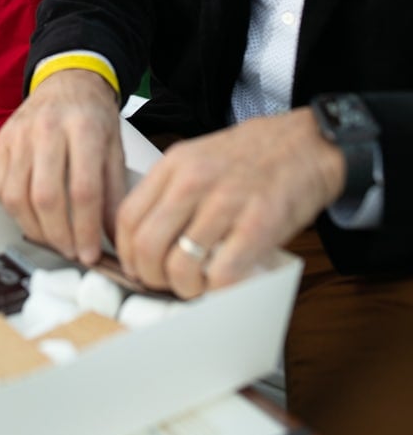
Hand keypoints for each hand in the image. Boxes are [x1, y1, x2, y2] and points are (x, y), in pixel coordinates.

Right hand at [0, 69, 125, 265]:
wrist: (68, 80)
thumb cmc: (93, 114)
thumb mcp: (115, 148)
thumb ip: (114, 194)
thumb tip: (115, 239)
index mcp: (84, 127)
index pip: (83, 189)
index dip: (86, 229)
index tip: (90, 253)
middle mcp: (48, 128)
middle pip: (46, 196)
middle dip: (59, 236)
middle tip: (71, 252)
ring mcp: (20, 134)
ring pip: (17, 197)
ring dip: (35, 229)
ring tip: (53, 240)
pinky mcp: (2, 141)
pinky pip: (0, 188)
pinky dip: (14, 212)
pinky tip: (33, 218)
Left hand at [116, 108, 346, 298]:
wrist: (307, 143)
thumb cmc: (254, 156)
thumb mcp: (200, 158)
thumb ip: (172, 191)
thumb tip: (147, 237)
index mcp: (175, 164)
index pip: (128, 217)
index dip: (127, 253)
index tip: (137, 267)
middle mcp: (194, 181)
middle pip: (147, 246)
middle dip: (151, 277)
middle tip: (166, 283)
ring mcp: (225, 202)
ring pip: (179, 266)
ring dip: (185, 289)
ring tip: (197, 286)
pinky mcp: (258, 224)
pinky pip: (223, 274)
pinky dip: (218, 291)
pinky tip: (224, 284)